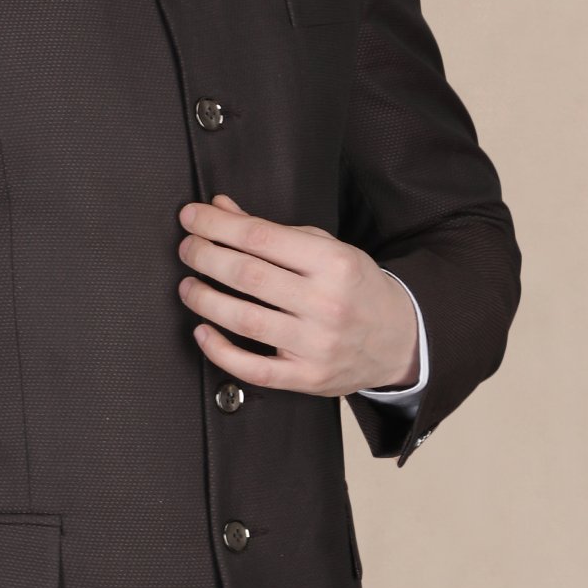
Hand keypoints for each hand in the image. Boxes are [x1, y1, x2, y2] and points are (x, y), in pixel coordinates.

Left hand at [176, 193, 418, 395]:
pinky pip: (252, 369)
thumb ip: (272, 231)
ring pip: (244, 320)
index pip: (261, 238)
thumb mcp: (326, 248)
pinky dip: (219, 350)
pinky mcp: (307, 377)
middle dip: (205, 257)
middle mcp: (326, 303)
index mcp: (334, 263)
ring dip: (204, 300)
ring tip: (188, 286)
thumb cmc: (355, 286)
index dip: (217, 226)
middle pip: (248, 276)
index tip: (191, 217)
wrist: (400, 338)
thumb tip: (220, 209)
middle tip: (187, 249)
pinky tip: (202, 331)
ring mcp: (316, 344)